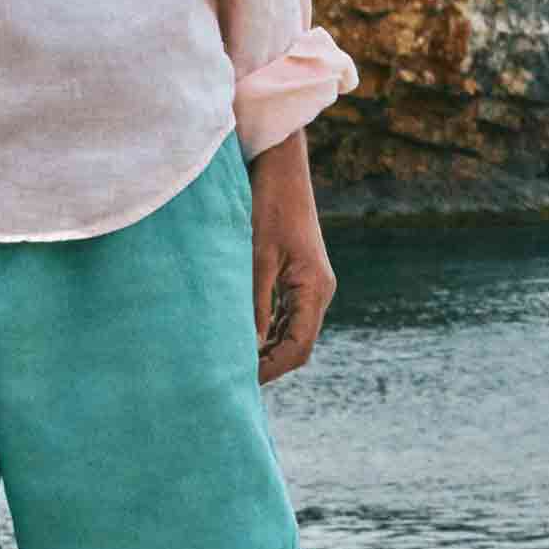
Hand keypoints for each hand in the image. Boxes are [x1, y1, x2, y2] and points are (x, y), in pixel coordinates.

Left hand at [246, 128, 336, 382]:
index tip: (238, 382)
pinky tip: (241, 335)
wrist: (281, 167)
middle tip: (229, 379)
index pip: (299, 348)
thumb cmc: (270, 205)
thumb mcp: (258, 256)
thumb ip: (255, 304)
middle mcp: (319, 291)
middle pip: (298, 345)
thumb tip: (245, 349)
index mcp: (315, 289)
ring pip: (292, 332)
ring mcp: (311, 284)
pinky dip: (267, 331)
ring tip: (230, 362)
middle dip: (268, 364)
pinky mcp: (299, 276)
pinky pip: (287, 315)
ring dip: (266, 349)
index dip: (271, 370)